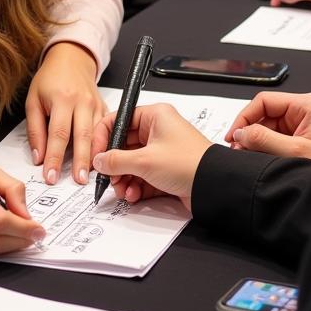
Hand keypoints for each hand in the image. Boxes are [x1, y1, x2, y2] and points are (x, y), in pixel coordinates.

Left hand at [25, 42, 104, 185]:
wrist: (71, 59)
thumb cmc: (50, 79)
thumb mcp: (33, 100)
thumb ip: (35, 130)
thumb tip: (38, 157)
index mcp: (62, 99)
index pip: (58, 134)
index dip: (54, 158)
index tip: (51, 176)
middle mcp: (81, 102)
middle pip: (82, 136)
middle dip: (80, 162)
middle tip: (78, 182)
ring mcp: (96, 105)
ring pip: (97, 135)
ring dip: (94, 157)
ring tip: (90, 175)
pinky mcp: (104, 107)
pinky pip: (106, 129)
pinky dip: (104, 146)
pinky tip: (100, 160)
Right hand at [90, 103, 211, 210]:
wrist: (215, 187)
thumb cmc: (189, 163)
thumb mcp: (145, 161)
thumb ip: (116, 160)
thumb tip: (99, 160)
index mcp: (155, 116)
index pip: (119, 119)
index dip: (103, 137)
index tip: (95, 154)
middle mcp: (159, 130)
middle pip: (124, 144)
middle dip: (115, 164)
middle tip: (108, 177)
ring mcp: (163, 151)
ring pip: (132, 163)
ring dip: (124, 178)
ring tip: (123, 190)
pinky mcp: (167, 170)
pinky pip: (143, 176)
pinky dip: (136, 186)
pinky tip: (133, 195)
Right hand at [227, 91, 310, 163]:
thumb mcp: (295, 153)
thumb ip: (264, 140)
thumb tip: (240, 133)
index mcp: (307, 104)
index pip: (265, 100)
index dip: (245, 117)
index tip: (234, 134)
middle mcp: (305, 110)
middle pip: (265, 113)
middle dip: (250, 131)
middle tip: (238, 148)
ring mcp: (303, 123)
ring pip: (268, 126)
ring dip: (256, 140)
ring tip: (248, 155)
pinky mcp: (301, 136)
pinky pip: (275, 136)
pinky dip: (265, 147)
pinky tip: (260, 157)